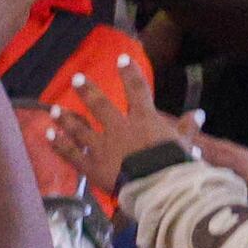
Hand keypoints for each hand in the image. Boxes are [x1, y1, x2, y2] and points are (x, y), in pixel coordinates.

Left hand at [38, 56, 247, 193]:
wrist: (157, 187)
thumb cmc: (173, 165)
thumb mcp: (183, 145)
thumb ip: (187, 129)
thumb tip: (199, 113)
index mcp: (144, 120)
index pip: (137, 90)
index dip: (130, 74)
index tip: (121, 59)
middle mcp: (119, 129)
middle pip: (100, 105)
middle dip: (88, 91)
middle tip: (77, 78)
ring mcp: (102, 147)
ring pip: (79, 128)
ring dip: (66, 118)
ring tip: (54, 109)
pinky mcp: (91, 166)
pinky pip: (71, 153)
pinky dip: (58, 144)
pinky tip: (48, 135)